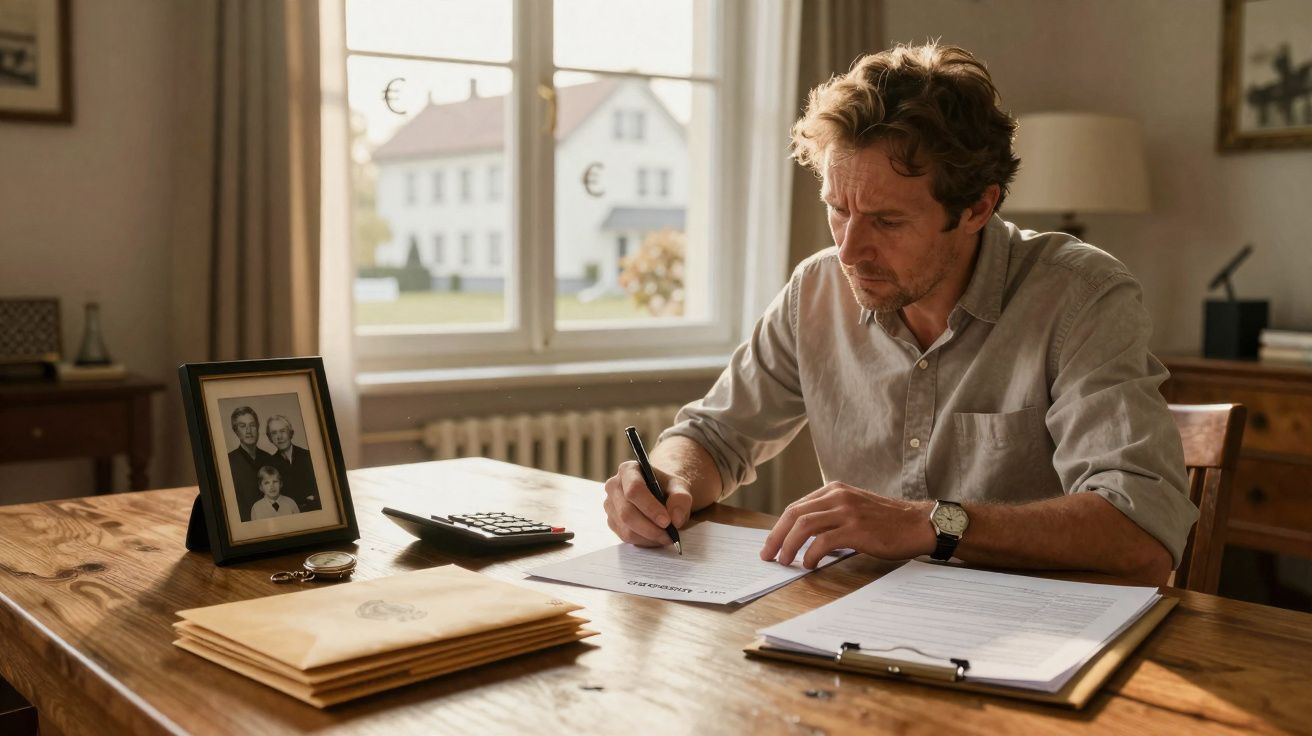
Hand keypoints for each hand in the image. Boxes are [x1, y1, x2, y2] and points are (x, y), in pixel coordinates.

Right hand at [603, 460, 693, 546]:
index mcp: (628, 470)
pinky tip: (656, 537)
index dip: (650, 508)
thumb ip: (681, 499)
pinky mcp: (611, 521)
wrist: (658, 492)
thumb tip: (675, 519)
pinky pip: (626, 537)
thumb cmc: (666, 487)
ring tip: (667, 537)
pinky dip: (644, 541)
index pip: (634, 490)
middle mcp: (613, 486)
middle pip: (627, 512)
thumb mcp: (679, 487)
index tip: (666, 522)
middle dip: (650, 528)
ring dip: (649, 537)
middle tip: (670, 535)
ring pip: (626, 529)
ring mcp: (610, 505)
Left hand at [759, 482, 935, 568]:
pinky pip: (823, 541)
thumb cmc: (887, 521)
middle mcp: (838, 496)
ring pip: (804, 526)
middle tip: (768, 555)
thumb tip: (804, 536)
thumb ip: (831, 514)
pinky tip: (809, 564)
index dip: (779, 527)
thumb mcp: (854, 508)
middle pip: (794, 514)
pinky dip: (811, 554)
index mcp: (834, 490)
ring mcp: (847, 511)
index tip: (771, 544)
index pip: (796, 507)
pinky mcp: (856, 529)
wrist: (918, 524)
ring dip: (789, 546)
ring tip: (785, 561)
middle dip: (776, 536)